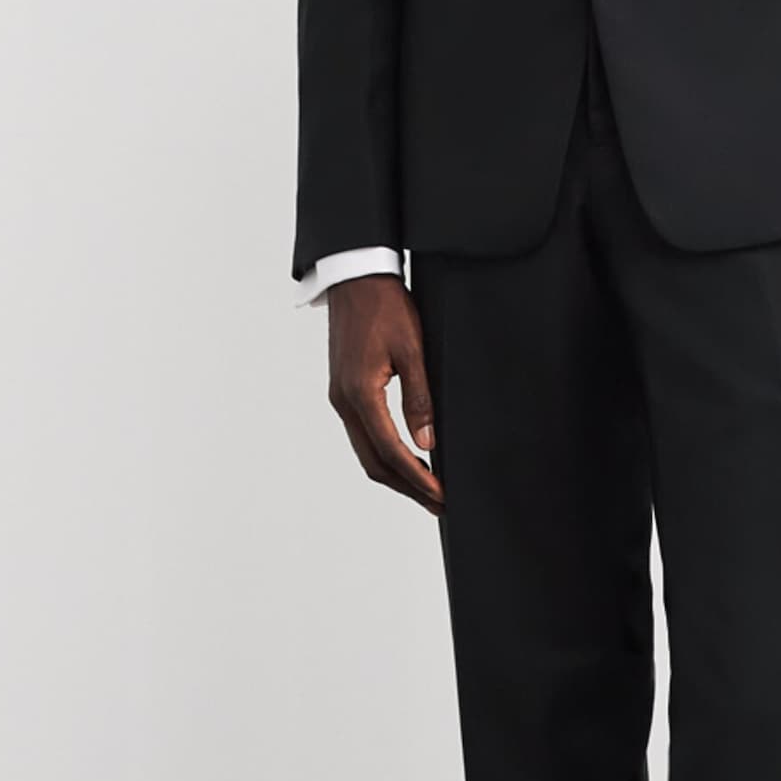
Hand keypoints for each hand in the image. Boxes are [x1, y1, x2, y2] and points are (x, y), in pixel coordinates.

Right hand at [325, 273, 440, 514]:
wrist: (355, 278)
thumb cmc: (385, 306)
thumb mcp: (412, 350)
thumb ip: (419, 398)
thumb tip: (428, 443)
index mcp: (360, 394)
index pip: (391, 451)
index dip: (418, 478)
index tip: (441, 495)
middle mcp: (343, 402)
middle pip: (373, 463)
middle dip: (407, 487)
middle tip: (439, 503)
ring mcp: (340, 398)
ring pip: (366, 452)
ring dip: (395, 475)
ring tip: (426, 489)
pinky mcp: (343, 391)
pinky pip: (362, 435)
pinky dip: (384, 454)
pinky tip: (406, 458)